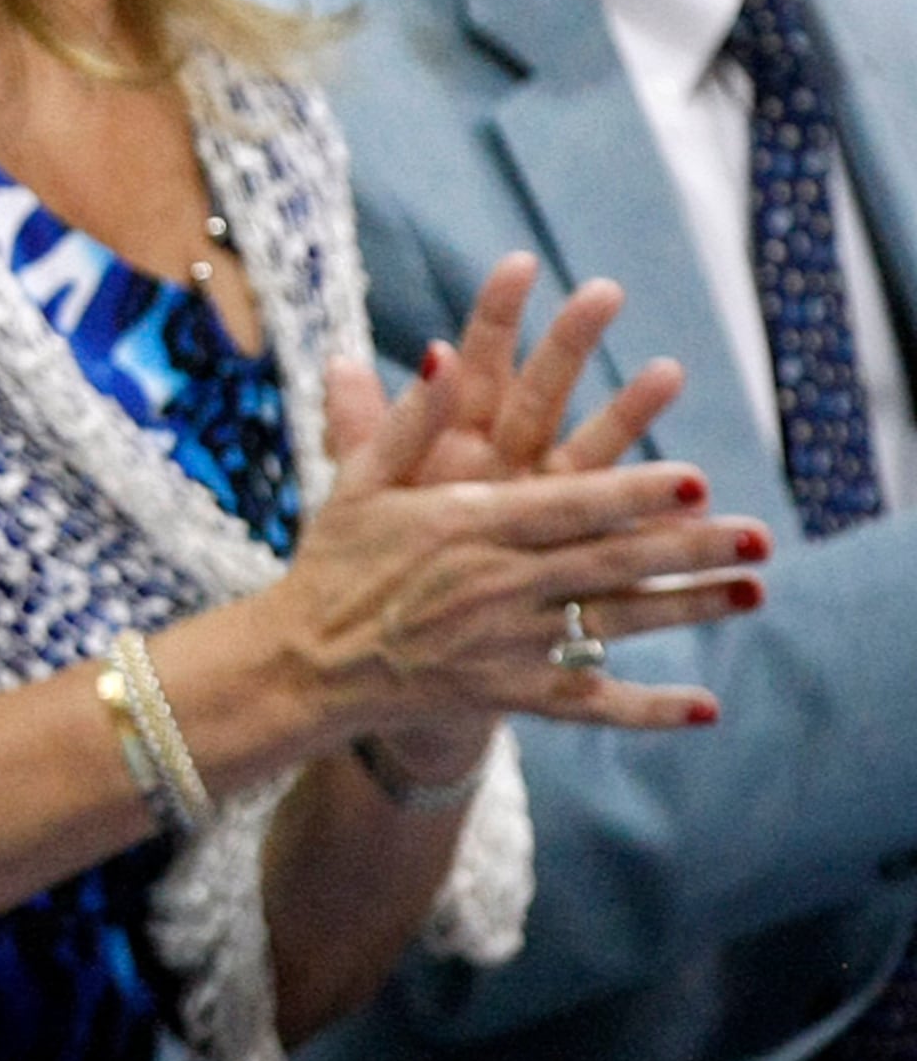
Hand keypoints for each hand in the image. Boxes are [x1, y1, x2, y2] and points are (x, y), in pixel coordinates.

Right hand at [275, 286, 754, 739]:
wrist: (303, 664)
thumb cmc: (332, 564)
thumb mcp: (356, 482)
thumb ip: (404, 420)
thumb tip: (438, 352)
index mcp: (466, 526)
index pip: (568, 504)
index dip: (634, 491)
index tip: (695, 476)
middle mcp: (496, 584)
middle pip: (610, 561)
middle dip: (689, 547)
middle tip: (757, 534)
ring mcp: (505, 643)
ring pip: (614, 624)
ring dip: (690, 610)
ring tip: (753, 592)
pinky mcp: (506, 692)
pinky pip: (586, 701)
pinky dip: (647, 708)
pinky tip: (704, 707)